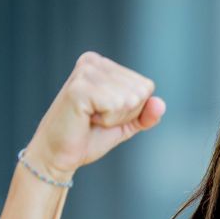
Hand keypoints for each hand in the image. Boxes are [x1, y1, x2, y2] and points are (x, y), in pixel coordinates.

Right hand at [23, 52, 164, 178]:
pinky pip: (115, 105)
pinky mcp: (79, 87)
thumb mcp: (126, 124)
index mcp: (104, 65)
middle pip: (141, 91)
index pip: (146, 86)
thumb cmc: (89, 136)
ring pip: (130, 99)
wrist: (58, 155)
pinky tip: (86, 119)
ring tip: (91, 119)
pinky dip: (107, 120)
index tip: (106, 114)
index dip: (133, 110)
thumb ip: (147, 114)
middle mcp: (94, 62)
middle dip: (125, 114)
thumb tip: (161, 104)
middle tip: (97, 119)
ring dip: (115, 118)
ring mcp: (85, 72)